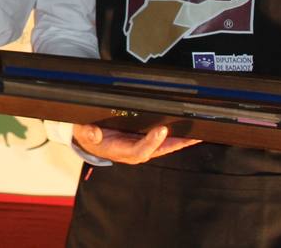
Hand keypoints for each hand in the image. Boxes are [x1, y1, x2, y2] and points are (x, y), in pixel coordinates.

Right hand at [72, 124, 199, 163]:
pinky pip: (162, 141)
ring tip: (197, 135)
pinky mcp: (143, 141)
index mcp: (120, 151)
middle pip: (158, 151)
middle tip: (193, 137)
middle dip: (176, 145)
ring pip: (163, 147)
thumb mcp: (83, 132)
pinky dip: (175, 137)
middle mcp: (134, 152)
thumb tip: (94, 132)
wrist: (88, 139)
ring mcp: (140, 147)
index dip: (151, 142)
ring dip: (180, 142)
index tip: (161, 130)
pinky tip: (187, 133)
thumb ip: (87, 132)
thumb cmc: (87, 135)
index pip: (139, 150)